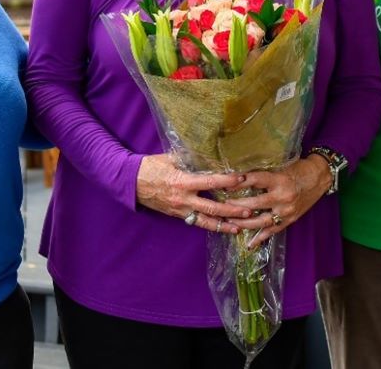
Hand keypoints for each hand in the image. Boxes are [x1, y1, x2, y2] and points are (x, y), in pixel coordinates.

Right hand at [136, 154, 250, 232]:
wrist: (132, 182)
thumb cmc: (151, 167)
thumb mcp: (170, 157)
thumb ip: (190, 157)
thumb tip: (209, 152)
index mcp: (183, 181)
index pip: (210, 182)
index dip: (227, 181)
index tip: (242, 178)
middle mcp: (184, 199)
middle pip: (212, 207)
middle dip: (232, 210)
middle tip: (249, 210)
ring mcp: (181, 210)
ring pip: (206, 221)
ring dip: (224, 224)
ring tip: (240, 227)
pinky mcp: (178, 215)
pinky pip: (197, 223)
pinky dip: (211, 226)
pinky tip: (223, 228)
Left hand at [224, 155, 332, 246]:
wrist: (319, 177)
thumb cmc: (298, 169)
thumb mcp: (280, 166)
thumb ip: (263, 174)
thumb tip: (240, 176)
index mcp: (279, 180)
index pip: (255, 181)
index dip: (239, 183)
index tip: (224, 184)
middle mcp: (282, 197)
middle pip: (254, 204)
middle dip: (236, 205)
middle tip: (222, 205)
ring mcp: (286, 211)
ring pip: (261, 221)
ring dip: (243, 223)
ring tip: (229, 221)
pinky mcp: (290, 220)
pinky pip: (272, 231)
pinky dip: (260, 238)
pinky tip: (249, 243)